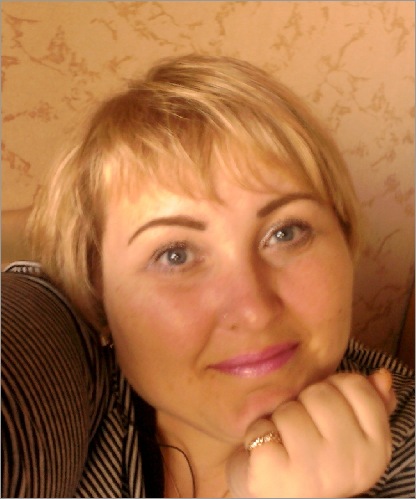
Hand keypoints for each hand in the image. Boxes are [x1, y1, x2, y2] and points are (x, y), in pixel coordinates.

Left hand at [227, 369, 395, 497]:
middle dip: (303, 404)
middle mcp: (352, 462)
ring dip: (279, 421)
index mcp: (376, 448)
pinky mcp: (276, 474)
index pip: (355, 385)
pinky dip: (257, 434)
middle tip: (303, 432)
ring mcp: (314, 471)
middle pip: (320, 394)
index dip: (332, 389)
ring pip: (289, 410)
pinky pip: (262, 427)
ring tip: (285, 444)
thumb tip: (381, 376)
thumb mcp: (347, 432)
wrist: (279, 496)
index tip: (325, 412)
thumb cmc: (313, 456)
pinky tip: (267, 453)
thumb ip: (368, 403)